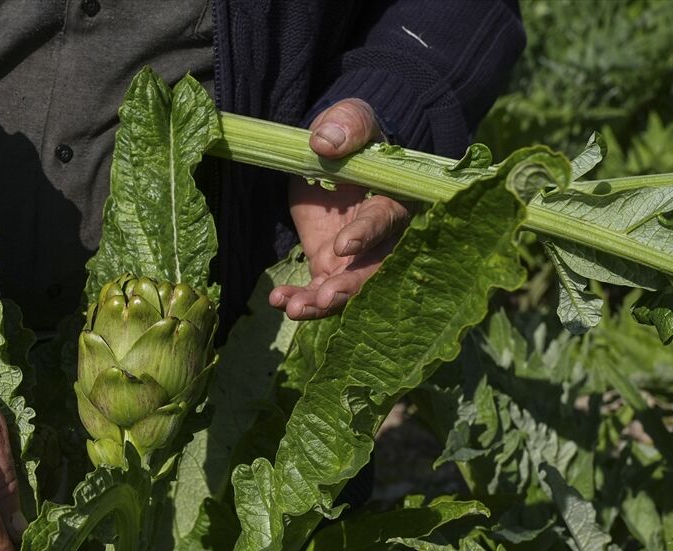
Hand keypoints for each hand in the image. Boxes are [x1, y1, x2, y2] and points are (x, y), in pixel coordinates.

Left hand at [271, 98, 410, 319]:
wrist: (336, 153)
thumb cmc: (351, 134)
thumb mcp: (350, 118)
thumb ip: (346, 125)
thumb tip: (324, 142)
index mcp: (393, 197)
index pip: (384, 220)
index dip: (366, 234)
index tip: (343, 246)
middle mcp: (381, 236)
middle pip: (372, 269)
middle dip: (350, 286)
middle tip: (326, 299)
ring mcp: (356, 256)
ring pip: (346, 289)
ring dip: (322, 304)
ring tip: (295, 309)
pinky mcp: (331, 265)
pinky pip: (319, 289)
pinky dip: (300, 299)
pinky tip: (279, 302)